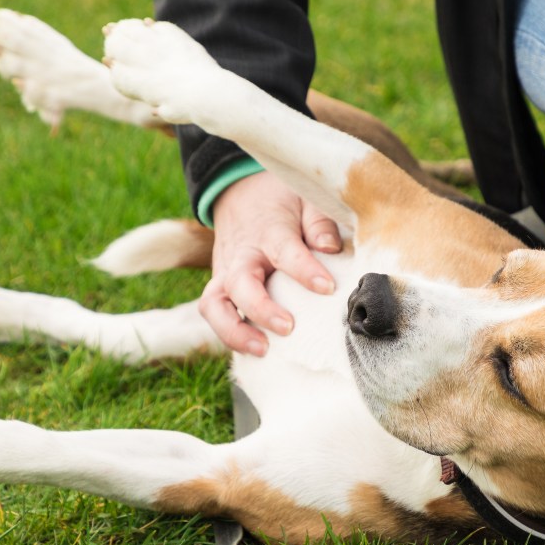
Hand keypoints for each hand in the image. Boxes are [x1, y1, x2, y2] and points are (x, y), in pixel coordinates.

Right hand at [201, 172, 339, 354]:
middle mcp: (241, 255)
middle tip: (288, 327)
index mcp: (269, 231)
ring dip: (233, 331)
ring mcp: (224, 272)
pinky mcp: (218, 288)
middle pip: (240, 284)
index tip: (328, 288)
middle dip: (261, 309)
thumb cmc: (281, 202)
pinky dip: (228, 334)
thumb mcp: (305, 199)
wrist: (240, 194)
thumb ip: (319, 222)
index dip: (305, 271)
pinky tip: (254, 350)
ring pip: (214, 305)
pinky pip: (214, 313)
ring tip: (262, 350)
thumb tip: (331, 247)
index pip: (285, 251)